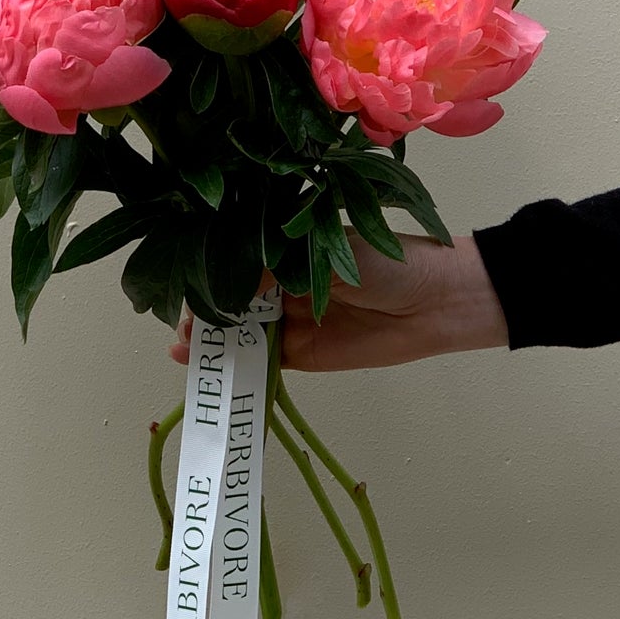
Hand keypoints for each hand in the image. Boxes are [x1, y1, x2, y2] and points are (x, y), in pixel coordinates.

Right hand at [169, 232, 507, 371]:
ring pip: (240, 334)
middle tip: (183, 330)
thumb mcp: (324, 255)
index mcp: (284, 251)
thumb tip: (226, 286)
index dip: (208, 279)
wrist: (436, 302)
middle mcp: (281, 285)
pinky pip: (262, 362)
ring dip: (212, 343)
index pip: (233, 264)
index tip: (185, 290)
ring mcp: (289, 322)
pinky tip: (210, 367)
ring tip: (187, 351)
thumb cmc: (385, 262)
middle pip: (231, 301)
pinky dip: (237, 366)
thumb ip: (275, 270)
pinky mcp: (302, 355)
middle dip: (204, 314)